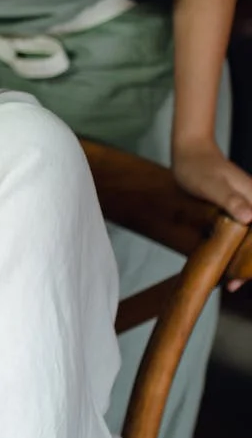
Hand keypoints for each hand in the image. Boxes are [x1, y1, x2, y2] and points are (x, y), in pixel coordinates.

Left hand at [172, 139, 251, 287]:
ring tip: (232, 282)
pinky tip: (228, 264)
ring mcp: (247, 208)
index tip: (248, 276)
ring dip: (246, 260)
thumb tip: (249, 217)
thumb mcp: (212, 184)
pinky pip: (243, 234)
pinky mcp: (237, 211)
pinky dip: (238, 250)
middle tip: (234, 285)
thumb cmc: (198, 166)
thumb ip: (231, 200)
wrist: (190, 152)